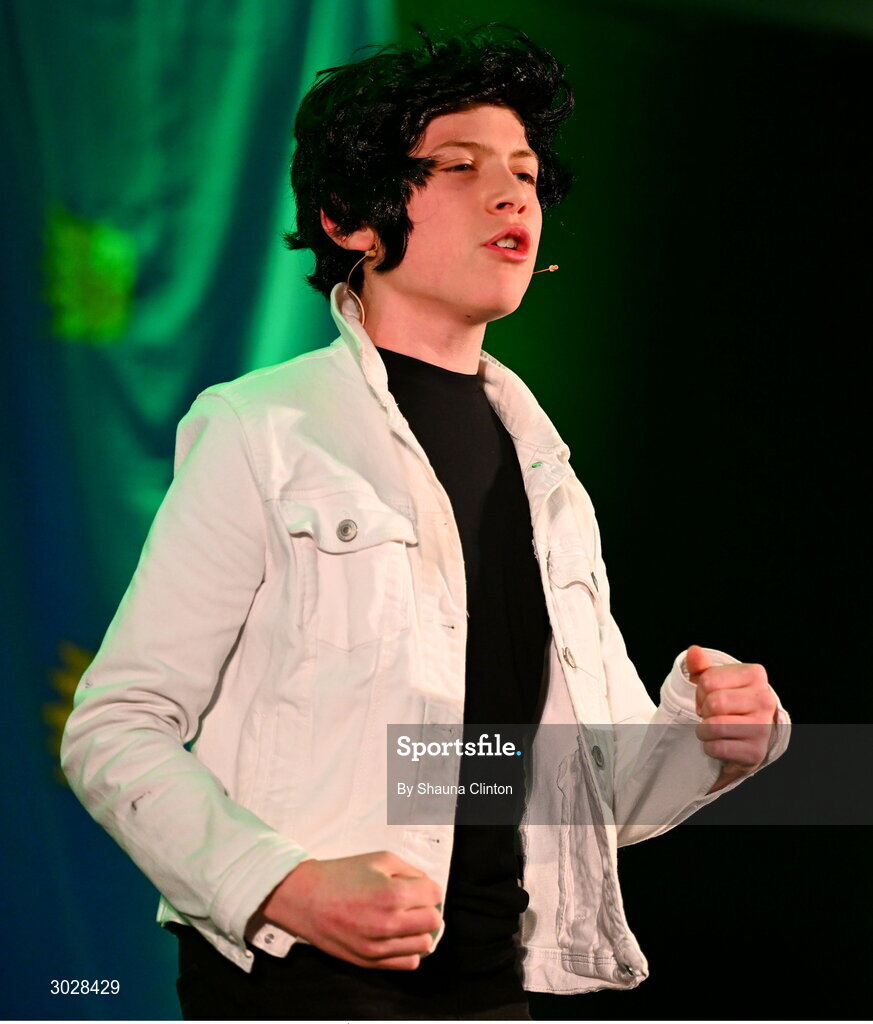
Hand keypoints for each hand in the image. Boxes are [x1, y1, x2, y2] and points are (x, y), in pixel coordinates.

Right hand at [252, 850, 442, 969]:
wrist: (306, 898)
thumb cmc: (343, 875)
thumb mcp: (380, 860)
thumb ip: (411, 872)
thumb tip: (429, 887)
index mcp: (393, 893)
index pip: (435, 895)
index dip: (427, 887)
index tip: (416, 886)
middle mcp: (389, 922)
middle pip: (434, 920)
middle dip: (426, 908)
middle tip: (412, 902)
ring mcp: (380, 946)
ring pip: (424, 944)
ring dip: (419, 930)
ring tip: (404, 919)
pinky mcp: (371, 961)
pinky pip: (408, 963)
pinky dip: (408, 949)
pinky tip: (396, 936)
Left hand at [686, 645, 777, 792]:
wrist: (746, 735)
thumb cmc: (727, 702)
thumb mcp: (713, 680)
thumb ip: (700, 666)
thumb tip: (694, 651)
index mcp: (755, 675)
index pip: (708, 681)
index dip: (699, 691)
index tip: (707, 698)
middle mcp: (764, 699)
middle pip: (714, 703)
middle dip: (703, 711)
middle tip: (710, 715)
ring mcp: (763, 727)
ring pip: (714, 726)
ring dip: (703, 731)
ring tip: (711, 729)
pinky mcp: (756, 751)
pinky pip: (717, 748)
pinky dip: (709, 747)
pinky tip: (720, 743)